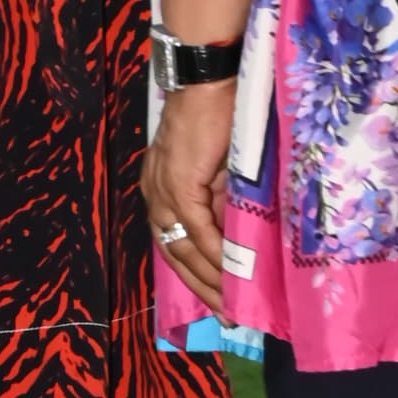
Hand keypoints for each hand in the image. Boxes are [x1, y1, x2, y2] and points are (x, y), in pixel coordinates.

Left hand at [143, 78, 235, 313]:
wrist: (209, 81)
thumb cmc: (218, 115)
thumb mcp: (219, 167)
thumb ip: (224, 200)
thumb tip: (242, 237)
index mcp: (160, 190)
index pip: (174, 243)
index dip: (195, 274)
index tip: (218, 300)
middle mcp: (155, 195)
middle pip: (174, 254)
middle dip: (202, 288)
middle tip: (228, 316)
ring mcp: (163, 191)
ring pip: (183, 248)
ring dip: (210, 279)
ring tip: (233, 304)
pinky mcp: (178, 185)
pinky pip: (196, 230)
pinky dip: (214, 254)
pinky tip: (232, 274)